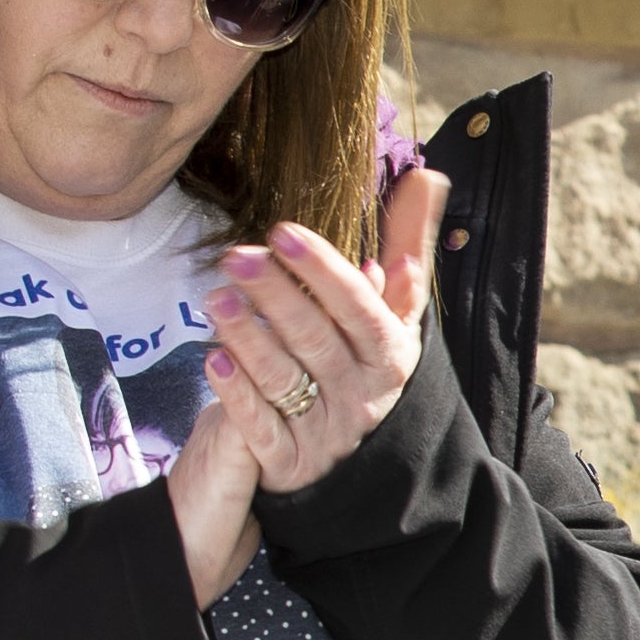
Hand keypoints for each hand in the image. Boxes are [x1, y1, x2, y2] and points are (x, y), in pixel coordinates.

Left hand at [209, 164, 441, 501]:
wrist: (344, 450)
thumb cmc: (363, 362)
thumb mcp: (392, 312)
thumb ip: (407, 245)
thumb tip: (427, 177)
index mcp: (390, 355)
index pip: (361, 311)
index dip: (324, 274)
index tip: (285, 233)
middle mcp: (363, 396)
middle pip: (318, 341)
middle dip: (277, 296)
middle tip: (236, 255)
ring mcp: (327, 432)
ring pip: (287, 381)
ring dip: (250, 337)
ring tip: (216, 297)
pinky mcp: (290, 462)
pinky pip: (262, 430)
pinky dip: (237, 394)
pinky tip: (212, 358)